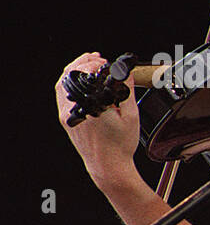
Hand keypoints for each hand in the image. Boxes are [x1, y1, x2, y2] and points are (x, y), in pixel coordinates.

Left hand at [55, 52, 141, 186]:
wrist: (108, 166)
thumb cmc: (120, 146)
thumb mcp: (131, 116)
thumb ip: (127, 91)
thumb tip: (125, 73)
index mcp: (90, 106)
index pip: (84, 74)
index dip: (93, 63)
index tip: (105, 62)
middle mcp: (74, 109)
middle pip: (69, 75)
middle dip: (83, 62)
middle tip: (97, 59)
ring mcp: (66, 114)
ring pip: (63, 83)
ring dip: (75, 71)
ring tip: (89, 66)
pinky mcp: (66, 118)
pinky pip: (62, 94)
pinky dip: (71, 83)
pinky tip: (83, 82)